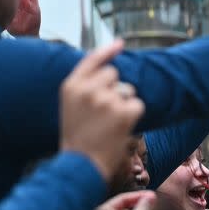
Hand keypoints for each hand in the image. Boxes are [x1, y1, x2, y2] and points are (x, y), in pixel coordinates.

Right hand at [59, 40, 144, 181]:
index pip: (92, 59)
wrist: (80, 166)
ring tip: (108, 124)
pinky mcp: (123, 112)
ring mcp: (106, 99)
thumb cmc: (77, 139)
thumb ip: (84, 87)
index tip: (121, 44)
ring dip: (124, 104)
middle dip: (115, 89)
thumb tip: (109, 69)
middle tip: (103, 113)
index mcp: (71, 86)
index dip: (108, 51)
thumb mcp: (70, 107)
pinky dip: (134, 116)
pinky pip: (138, 105)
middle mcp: (87, 89)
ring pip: (128, 90)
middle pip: (114, 74)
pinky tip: (120, 129)